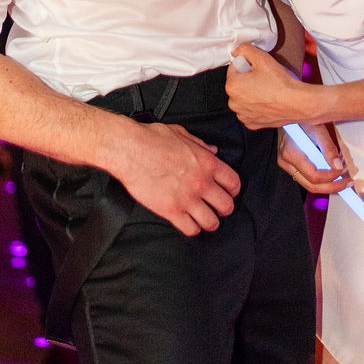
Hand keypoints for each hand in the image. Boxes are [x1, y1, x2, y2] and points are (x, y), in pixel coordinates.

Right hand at [115, 121, 239, 235]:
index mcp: (207, 162)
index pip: (234, 183)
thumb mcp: (181, 133)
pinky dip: (192, 229)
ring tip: (205, 220)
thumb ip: (200, 144)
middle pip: (227, 206)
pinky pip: (191, 229)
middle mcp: (201, 182)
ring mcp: (187, 198)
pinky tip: (188, 224)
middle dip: (224, 209)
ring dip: (210, 222)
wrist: (130, 149)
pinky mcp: (171, 210)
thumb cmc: (152, 138)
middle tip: (217, 209)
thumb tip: (212, 149)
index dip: (233, 191)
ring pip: (211, 222)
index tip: (228, 193)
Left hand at [226, 42, 311, 127]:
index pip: (234, 68)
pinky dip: (257, 106)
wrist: (297, 103)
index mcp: (232, 86)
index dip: (247, 64)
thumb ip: (245, 49)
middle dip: (247, 80)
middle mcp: (234, 103)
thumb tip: (237, 51)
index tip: (258, 67)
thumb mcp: (262, 57)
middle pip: (238, 84)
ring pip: (243, 98)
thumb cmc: (280, 83)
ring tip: (267, 90)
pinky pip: (250, 111)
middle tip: (264, 77)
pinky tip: (268, 101)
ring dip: (251, 94)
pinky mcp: (253, 123)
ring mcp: (243, 115)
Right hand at [278, 125, 346, 194]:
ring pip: (309, 184)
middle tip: (347, 183)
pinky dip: (321, 177)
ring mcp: (287, 165)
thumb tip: (338, 166)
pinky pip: (307, 178)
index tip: (343, 171)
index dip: (331, 177)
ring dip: (328, 183)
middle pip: (311, 185)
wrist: (289, 114)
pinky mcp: (290, 165)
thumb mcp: (318, 130)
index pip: (314, 176)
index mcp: (291, 154)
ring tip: (342, 174)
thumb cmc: (301, 119)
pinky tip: (331, 170)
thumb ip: (328, 149)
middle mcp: (286, 163)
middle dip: (332, 186)